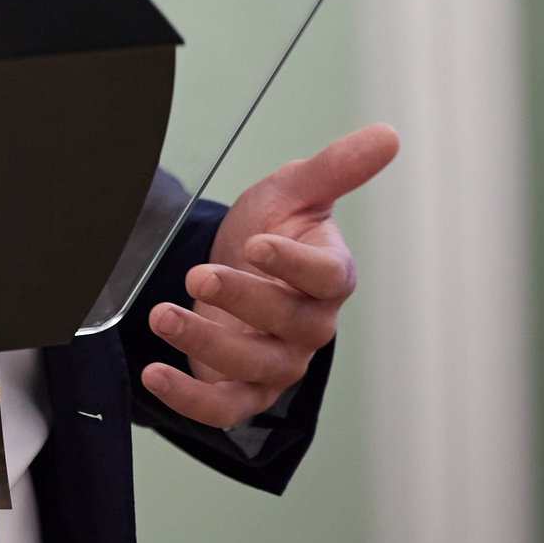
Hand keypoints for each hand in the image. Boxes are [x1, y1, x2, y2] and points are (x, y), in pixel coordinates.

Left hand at [142, 123, 397, 428]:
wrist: (233, 264)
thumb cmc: (270, 228)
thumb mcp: (295, 190)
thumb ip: (337, 167)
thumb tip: (388, 135)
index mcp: (329, 275)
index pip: (327, 278)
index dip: (295, 265)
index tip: (256, 244)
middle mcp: (309, 325)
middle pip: (289, 323)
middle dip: (242, 299)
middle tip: (198, 274)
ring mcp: (278, 361)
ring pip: (256, 366)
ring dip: (207, 344)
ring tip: (163, 315)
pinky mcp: (243, 388)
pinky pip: (225, 407)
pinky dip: (190, 398)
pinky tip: (155, 375)